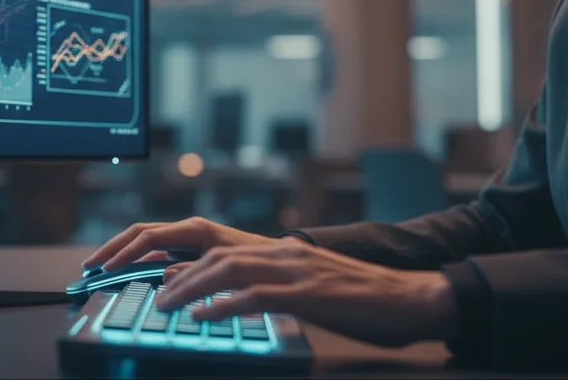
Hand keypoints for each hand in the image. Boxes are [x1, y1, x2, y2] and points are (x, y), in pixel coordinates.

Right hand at [81, 216, 279, 273]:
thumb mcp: (225, 266)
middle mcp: (187, 229)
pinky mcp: (188, 248)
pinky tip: (126, 270)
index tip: (106, 268)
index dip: (124, 253)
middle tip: (90, 266)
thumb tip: (166, 278)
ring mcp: (186, 237)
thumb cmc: (255, 259)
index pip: (148, 237)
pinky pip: (156, 250)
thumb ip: (194, 271)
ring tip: (100, 267)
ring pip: (145, 240)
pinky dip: (136, 258)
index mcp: (194, 229)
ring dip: (121, 252)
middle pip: (139, 233)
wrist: (276, 258)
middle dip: (113, 248)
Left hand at [154, 238, 459, 347]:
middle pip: (218, 257)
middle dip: (180, 275)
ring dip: (192, 288)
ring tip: (166, 306)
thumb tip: (241, 303)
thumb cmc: (366, 301)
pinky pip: (257, 296)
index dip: (189, 264)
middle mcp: (287, 253)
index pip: (225, 251)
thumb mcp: (314, 290)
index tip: (161, 281)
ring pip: (230, 271)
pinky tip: (203, 315)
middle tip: (154, 297)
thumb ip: (279, 290)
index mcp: (286, 252)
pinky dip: (224, 305)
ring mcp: (299, 271)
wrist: (413, 298)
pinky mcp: (310, 294)